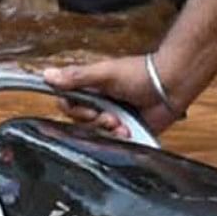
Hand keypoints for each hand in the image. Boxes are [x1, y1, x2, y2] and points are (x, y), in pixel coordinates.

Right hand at [41, 51, 183, 130]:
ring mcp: (113, 118)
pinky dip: (119, 137)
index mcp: (92, 88)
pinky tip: (128, 131)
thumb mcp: (104, 73)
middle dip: (92, 120)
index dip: (72, 109)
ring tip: (121, 122)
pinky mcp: (126, 131)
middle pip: (80, 121)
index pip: (67, 102)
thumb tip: (46, 75)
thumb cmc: (140, 74)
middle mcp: (100, 103)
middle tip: (106, 115)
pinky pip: (113, 142)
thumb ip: (76, 77)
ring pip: (96, 133)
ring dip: (107, 129)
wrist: (170, 86)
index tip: (83, 107)